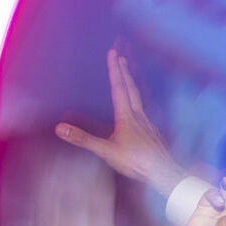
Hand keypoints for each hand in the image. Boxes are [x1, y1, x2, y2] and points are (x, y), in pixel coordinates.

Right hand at [55, 49, 188, 194]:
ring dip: (131, 85)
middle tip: (119, 57)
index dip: (114, 69)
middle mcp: (139, 116)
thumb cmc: (137, 162)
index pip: (119, 88)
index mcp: (127, 117)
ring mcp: (148, 124)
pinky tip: (137, 110)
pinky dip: (137, 103)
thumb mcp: (107, 151)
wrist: (164, 172)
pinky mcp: (152, 133)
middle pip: (131, 89)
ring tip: (127, 76)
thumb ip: (83, 139)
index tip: (112, 53)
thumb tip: (60, 128)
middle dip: (123, 71)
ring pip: (139, 99)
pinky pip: (144, 112)